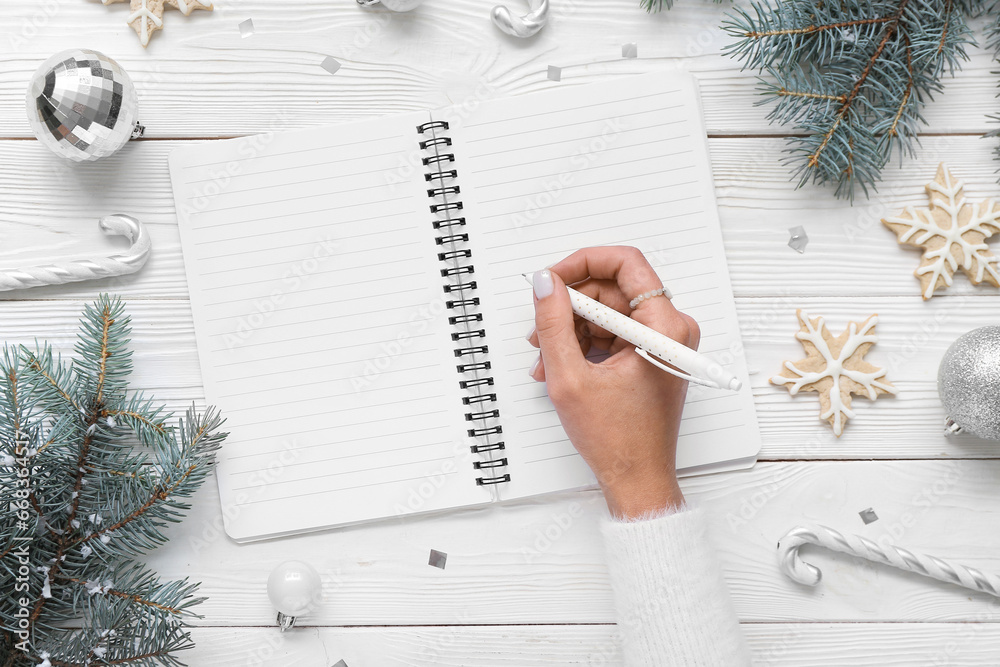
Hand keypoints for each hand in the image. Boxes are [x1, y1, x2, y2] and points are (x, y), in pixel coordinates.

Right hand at [527, 246, 699, 518]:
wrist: (637, 479)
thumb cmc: (618, 440)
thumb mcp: (569, 376)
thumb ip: (552, 322)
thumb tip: (543, 282)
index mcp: (665, 328)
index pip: (626, 264)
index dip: (582, 263)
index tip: (552, 277)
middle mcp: (671, 329)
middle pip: (612, 289)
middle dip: (570, 306)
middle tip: (540, 328)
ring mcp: (662, 343)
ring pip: (608, 311)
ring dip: (571, 329)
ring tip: (546, 359)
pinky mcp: (652, 355)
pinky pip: (612, 332)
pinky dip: (583, 344)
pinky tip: (560, 366)